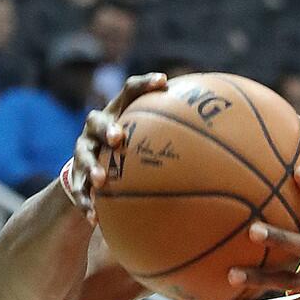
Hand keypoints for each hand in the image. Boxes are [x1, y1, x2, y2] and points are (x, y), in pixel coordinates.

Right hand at [71, 72, 166, 221]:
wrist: (89, 170)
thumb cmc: (130, 149)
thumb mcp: (149, 138)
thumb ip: (177, 134)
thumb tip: (225, 140)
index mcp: (116, 113)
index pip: (130, 92)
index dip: (145, 84)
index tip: (164, 81)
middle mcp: (95, 129)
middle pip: (96, 121)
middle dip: (107, 129)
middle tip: (118, 138)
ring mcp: (82, 150)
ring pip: (82, 156)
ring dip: (91, 167)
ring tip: (101, 181)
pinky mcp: (74, 175)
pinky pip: (76, 189)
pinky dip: (85, 202)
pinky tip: (94, 218)